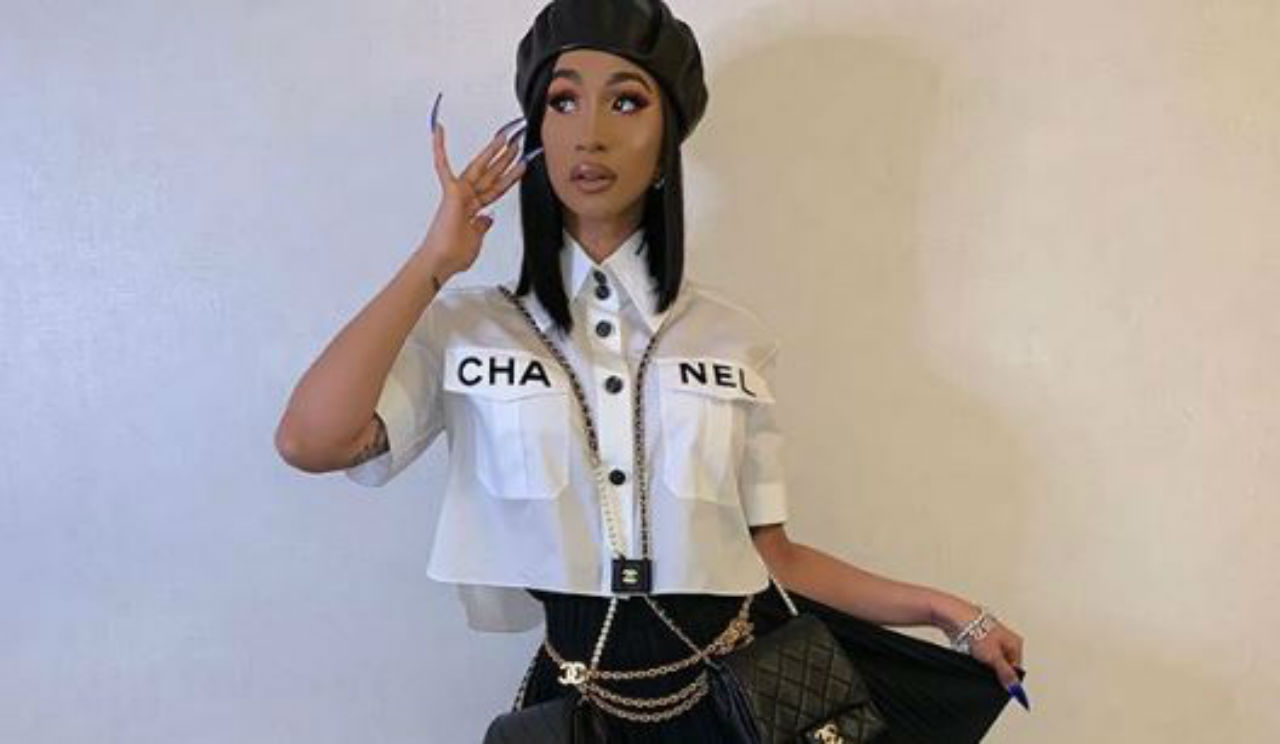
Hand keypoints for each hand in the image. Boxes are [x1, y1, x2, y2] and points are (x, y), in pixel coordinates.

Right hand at [418, 92, 530, 278]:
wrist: (442, 261)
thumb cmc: (454, 255)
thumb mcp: (477, 240)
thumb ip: (482, 227)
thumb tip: (488, 219)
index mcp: (474, 209)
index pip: (497, 188)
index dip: (511, 176)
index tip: (521, 164)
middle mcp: (467, 198)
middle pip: (492, 174)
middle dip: (506, 158)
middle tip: (517, 142)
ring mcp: (459, 194)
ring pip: (479, 167)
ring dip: (492, 151)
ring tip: (504, 136)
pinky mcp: (451, 193)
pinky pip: (443, 167)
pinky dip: (440, 149)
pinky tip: (439, 131)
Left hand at [967, 617, 1027, 705]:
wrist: (957, 618)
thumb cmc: (978, 629)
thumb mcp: (994, 657)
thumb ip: (1005, 674)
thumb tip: (1015, 687)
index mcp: (1016, 643)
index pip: (1016, 669)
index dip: (1008, 679)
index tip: (1001, 686)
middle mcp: (1006, 641)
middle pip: (1004, 664)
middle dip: (995, 671)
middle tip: (988, 673)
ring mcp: (992, 640)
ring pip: (991, 661)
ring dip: (984, 665)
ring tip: (978, 663)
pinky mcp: (980, 640)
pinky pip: (980, 656)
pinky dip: (976, 659)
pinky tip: (971, 658)